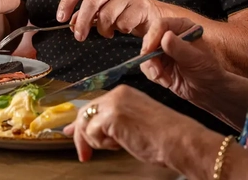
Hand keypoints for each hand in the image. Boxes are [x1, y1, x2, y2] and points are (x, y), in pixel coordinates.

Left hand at [57, 0, 162, 40]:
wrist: (149, 13)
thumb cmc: (121, 11)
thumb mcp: (101, 10)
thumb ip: (85, 15)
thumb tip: (72, 23)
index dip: (67, 2)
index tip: (61, 18)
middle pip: (91, 1)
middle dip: (82, 22)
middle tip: (79, 36)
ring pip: (106, 14)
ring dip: (104, 29)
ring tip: (107, 32)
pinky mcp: (140, 4)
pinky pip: (123, 22)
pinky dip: (120, 30)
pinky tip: (122, 29)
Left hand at [63, 85, 208, 167]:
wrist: (176, 138)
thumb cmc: (161, 136)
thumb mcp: (134, 122)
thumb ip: (114, 122)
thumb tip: (94, 131)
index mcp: (124, 93)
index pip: (94, 105)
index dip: (81, 122)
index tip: (71, 131)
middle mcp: (117, 94)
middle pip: (85, 114)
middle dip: (80, 136)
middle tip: (84, 155)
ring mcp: (113, 103)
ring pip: (86, 126)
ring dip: (97, 142)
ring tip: (118, 145)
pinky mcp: (111, 116)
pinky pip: (92, 135)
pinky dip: (102, 144)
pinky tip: (119, 144)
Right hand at [139, 17, 226, 104]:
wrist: (209, 89)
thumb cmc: (208, 70)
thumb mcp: (195, 58)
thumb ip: (180, 48)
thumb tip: (165, 37)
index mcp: (182, 27)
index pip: (161, 25)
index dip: (153, 36)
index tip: (149, 52)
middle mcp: (171, 35)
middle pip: (149, 39)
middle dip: (150, 57)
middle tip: (157, 72)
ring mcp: (164, 49)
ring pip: (146, 54)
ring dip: (152, 69)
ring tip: (166, 80)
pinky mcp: (159, 63)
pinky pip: (147, 66)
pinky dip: (154, 75)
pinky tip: (167, 81)